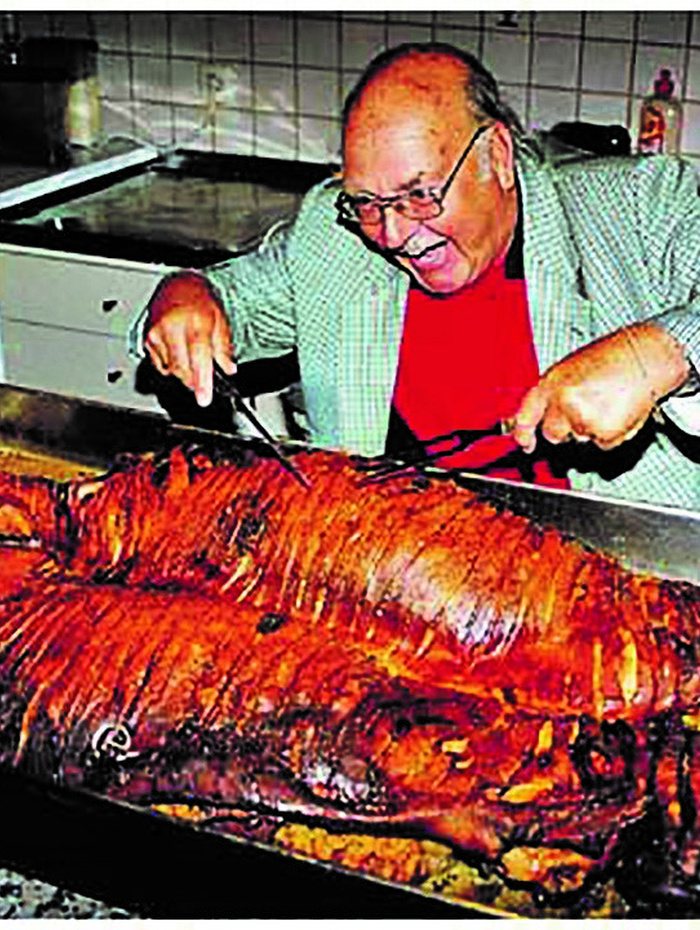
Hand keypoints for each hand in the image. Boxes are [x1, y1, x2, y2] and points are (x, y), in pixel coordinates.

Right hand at [144, 272, 235, 406]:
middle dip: (194, 380)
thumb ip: (224, 349)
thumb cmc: (200, 301)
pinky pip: (160, 364)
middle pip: (182, 369)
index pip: (199, 358)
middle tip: (204, 379)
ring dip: (183, 372)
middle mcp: (173, 327)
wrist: (178, 285)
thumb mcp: (221, 322)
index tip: (203, 399)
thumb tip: (229, 369)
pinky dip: (171, 365)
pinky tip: (178, 351)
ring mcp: (157, 333)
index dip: (202, 382)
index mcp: (196, 323)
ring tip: (191, 354)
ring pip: (170, 369)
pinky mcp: (147, 338)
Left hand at [511, 322, 689, 452]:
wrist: (646, 354)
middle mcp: (562, 400)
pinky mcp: (603, 432)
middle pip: (552, 434)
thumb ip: (553, 393)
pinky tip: (619, 411)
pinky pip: (602, 443)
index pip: (525, 416)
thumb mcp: (571, 369)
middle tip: (588, 407)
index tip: (526, 444)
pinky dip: (612, 433)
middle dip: (566, 428)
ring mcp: (581, 418)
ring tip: (608, 401)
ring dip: (591, 428)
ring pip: (579, 439)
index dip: (523, 434)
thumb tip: (542, 416)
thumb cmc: (613, 358)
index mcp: (550, 382)